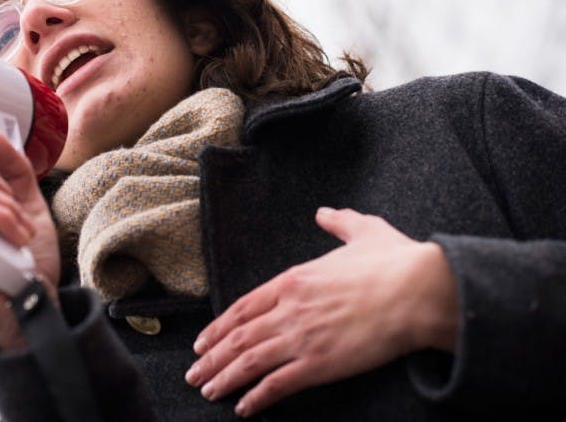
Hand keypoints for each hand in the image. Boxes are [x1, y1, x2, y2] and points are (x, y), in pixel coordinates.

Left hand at [185, 207, 457, 416]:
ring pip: (249, 361)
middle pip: (237, 337)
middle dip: (211, 358)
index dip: (218, 327)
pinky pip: (278, 384)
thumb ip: (339, 222)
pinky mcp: (320, 364)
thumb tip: (325, 213)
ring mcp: (302, 337)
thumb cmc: (396, 262)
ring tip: (207, 390)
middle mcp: (289, 309)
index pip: (242, 307)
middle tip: (193, 373)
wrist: (420, 291)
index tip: (202, 342)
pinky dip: (256, 398)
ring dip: (224, 378)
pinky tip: (243, 408)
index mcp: (293, 280)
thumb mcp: (364, 231)